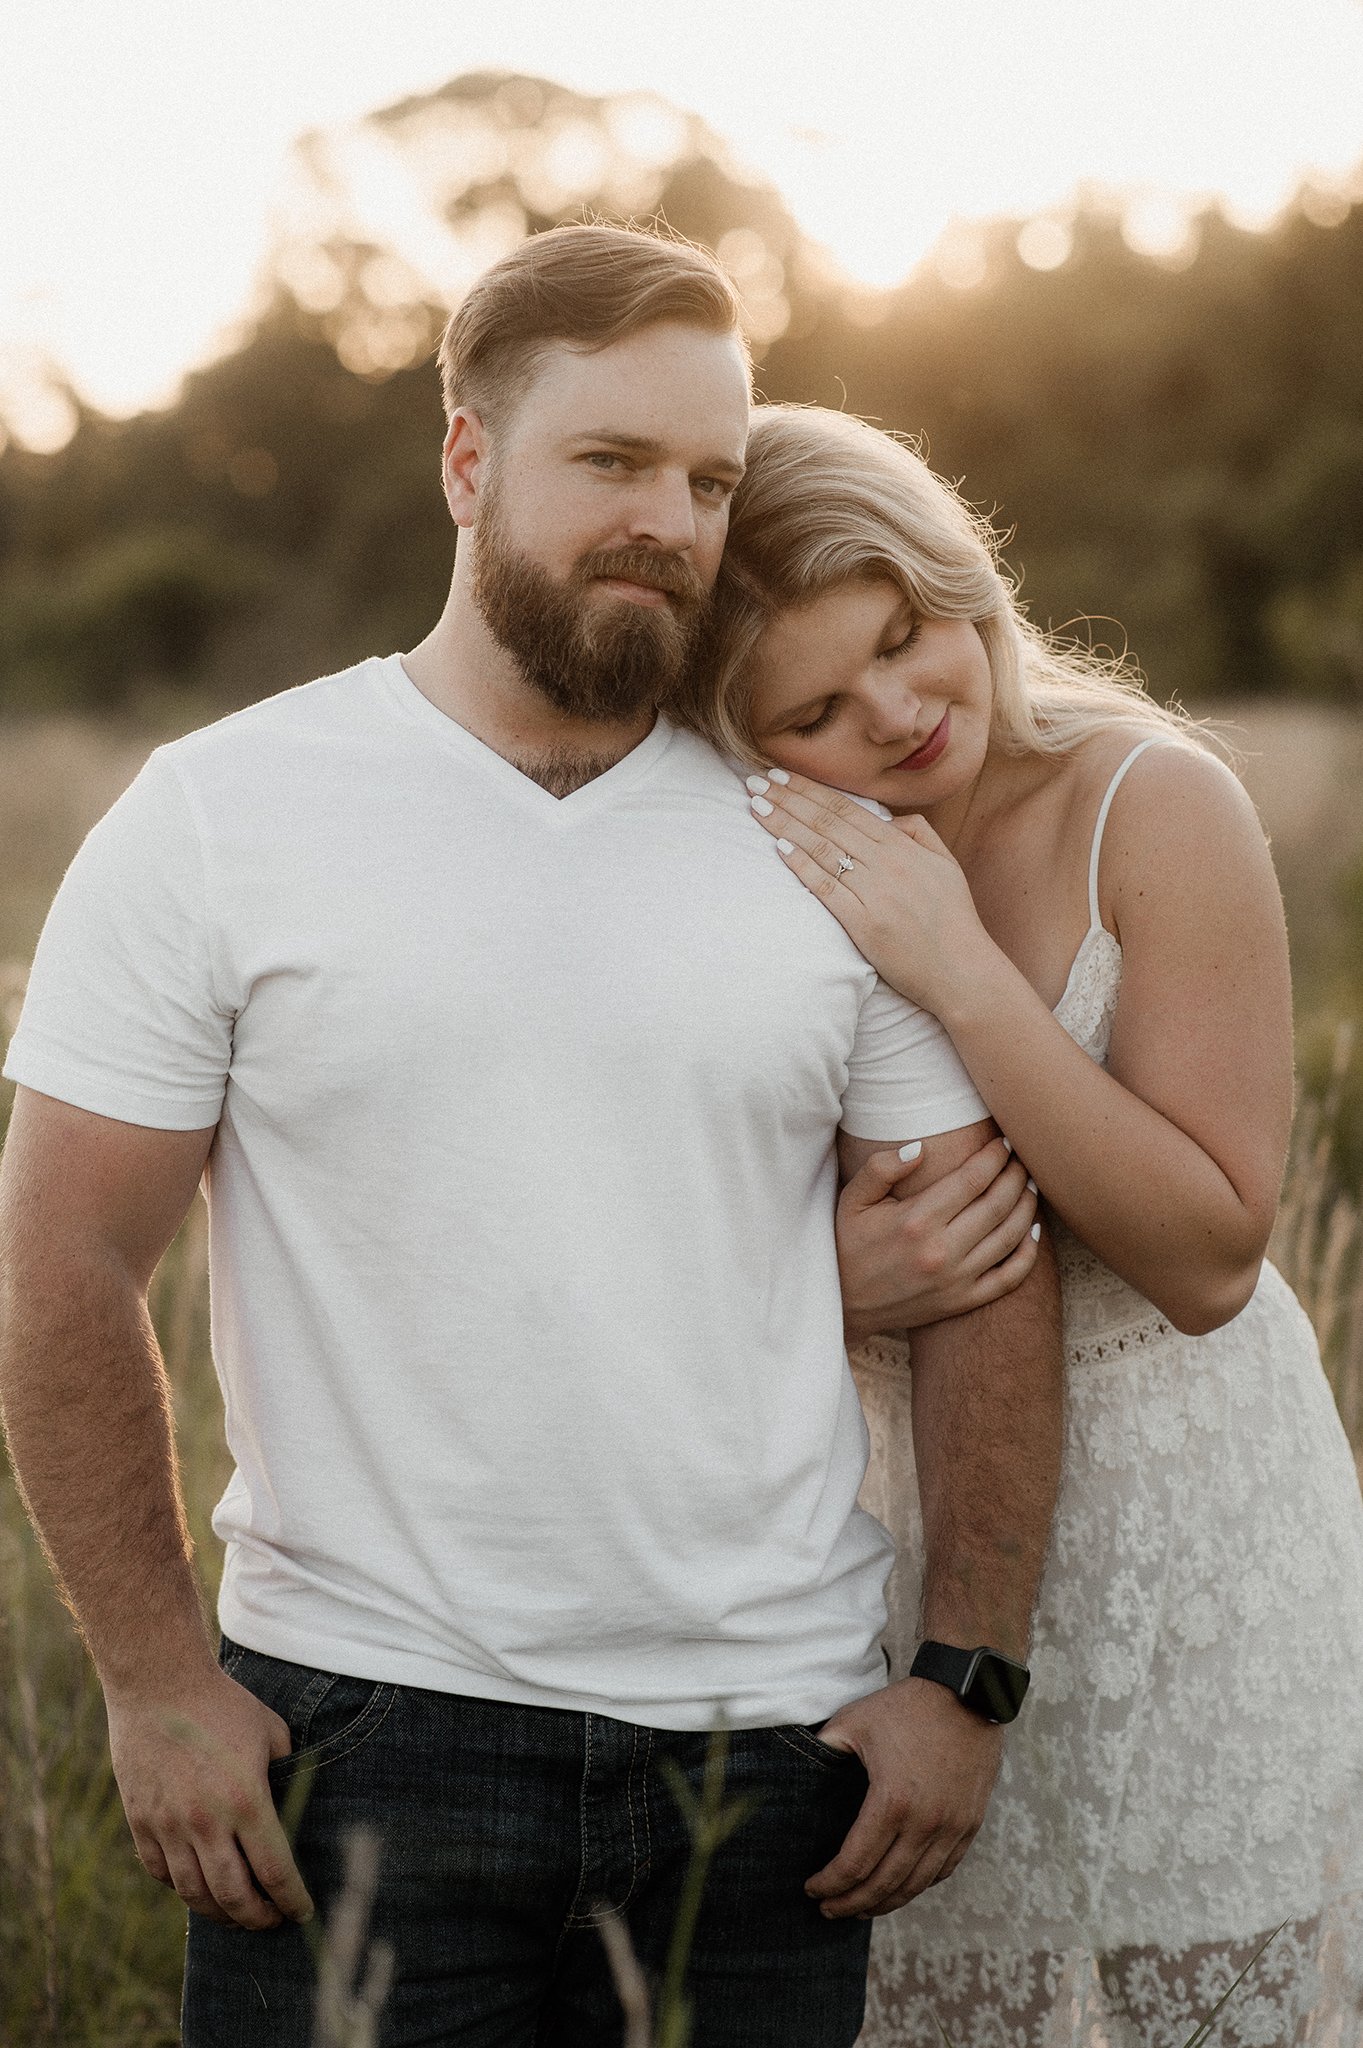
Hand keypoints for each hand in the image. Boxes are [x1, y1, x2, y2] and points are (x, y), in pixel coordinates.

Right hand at [105, 1661, 314, 1930]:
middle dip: (257, 1918)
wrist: (158, 1684)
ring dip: (219, 1913)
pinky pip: (160, 1872)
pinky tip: (197, 1887)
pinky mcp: (141, 1821)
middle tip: (271, 1922)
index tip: (302, 1913)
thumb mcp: (271, 1732)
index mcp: (247, 1801)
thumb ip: (287, 1773)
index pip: (275, 1871)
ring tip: (236, 1915)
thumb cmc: (223, 1704)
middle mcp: (206, 1822)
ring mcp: (168, 1825)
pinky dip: (181, 1889)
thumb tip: (297, 1804)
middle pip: (234, 1896)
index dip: (291, 1900)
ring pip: (194, 1893)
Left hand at [749, 769, 993, 1017]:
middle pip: (827, 821)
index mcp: (902, 847)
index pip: (845, 808)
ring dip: (785, 823)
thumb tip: (888, 818)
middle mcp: (886, 863)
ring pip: (822, 848)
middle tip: (754, 780)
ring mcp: (874, 892)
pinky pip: (826, 887)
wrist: (962, 971)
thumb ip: (918, 833)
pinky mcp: (863, 923)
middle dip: (788, 798)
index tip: (780, 774)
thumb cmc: (953, 920)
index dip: (809, 789)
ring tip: (756, 805)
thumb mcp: (946, 865)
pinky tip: (778, 846)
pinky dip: (801, 865)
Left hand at [805, 1677, 1003, 1916]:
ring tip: (861, 1908)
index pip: (855, 1863)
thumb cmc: (908, 1707)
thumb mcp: (856, 1721)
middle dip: (852, 1903)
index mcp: (892, 1801)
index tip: (812, 1890)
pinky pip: (942, 1870)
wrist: (967, 1694)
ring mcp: (952, 1827)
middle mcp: (925, 1823)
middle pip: (884, 1884)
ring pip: (916, 1885)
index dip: (830, 1883)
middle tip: (830, 1911)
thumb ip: (824, 1747)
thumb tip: (796, 1766)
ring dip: (886, 1903)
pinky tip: (900, 1887)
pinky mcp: (970, 1824)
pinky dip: (918, 1885)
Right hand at [838, 1135, 1037, 1340]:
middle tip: (1021, 1158)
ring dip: (1028, 1206)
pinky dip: (1029, 1253)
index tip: (1002, 1142)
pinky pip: (1009, 1278)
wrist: (844, 1304)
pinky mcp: (962, 1301)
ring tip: (1030, 1185)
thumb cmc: (848, 1243)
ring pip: (1010, 1237)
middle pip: (998, 1204)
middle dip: (1016, 1175)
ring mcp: (956, 1280)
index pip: (972, 1179)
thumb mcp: (853, 1199)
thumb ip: (882, 1168)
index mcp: (916, 1221)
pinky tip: (1033, 1231)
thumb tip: (921, 1148)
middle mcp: (941, 1252)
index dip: (994, 1156)